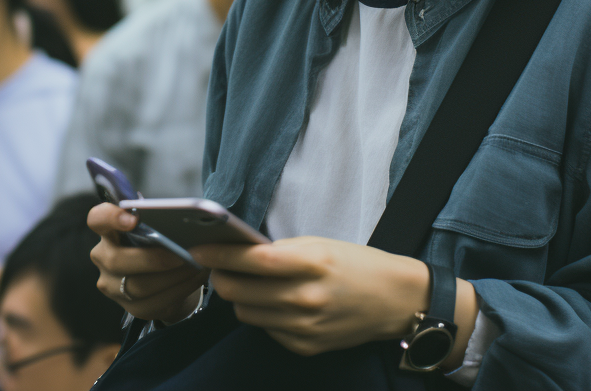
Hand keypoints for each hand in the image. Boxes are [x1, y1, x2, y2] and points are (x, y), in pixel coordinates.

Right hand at [88, 203, 207, 321]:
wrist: (165, 274)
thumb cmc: (160, 239)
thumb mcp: (157, 224)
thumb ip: (160, 220)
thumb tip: (182, 218)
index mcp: (109, 230)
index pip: (98, 219)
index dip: (111, 217)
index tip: (134, 219)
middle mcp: (103, 258)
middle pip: (118, 261)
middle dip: (154, 259)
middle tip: (183, 254)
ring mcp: (112, 285)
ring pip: (138, 286)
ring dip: (173, 276)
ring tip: (197, 265)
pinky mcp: (130, 307)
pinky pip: (154, 302)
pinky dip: (179, 288)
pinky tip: (196, 277)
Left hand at [191, 236, 476, 363]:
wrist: (393, 299)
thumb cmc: (355, 263)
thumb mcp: (320, 244)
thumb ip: (282, 252)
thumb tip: (239, 253)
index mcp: (312, 263)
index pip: (253, 260)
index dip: (220, 254)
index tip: (198, 248)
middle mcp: (307, 297)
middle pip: (241, 291)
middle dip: (222, 277)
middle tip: (216, 266)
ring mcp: (305, 326)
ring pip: (247, 313)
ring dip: (240, 296)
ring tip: (246, 283)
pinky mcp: (306, 346)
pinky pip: (266, 330)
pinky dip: (264, 315)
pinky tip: (276, 302)